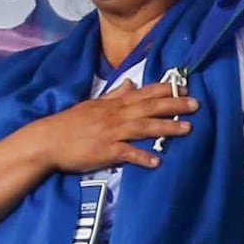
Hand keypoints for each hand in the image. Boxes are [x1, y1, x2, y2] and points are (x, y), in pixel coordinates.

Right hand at [20, 81, 193, 178]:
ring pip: (143, 127)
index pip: (144, 92)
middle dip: (174, 105)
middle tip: (196, 104)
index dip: (165, 89)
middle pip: (149, 107)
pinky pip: (127, 153)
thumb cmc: (70, 123)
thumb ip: (115, 94)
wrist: (47, 140)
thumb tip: (131, 83)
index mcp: (113, 104)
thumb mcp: (93, 104)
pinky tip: (157, 160)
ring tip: (187, 128)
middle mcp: (115, 115)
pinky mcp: (105, 151)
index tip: (185, 86)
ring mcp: (111, 133)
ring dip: (166, 127)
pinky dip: (142, 157)